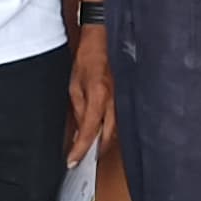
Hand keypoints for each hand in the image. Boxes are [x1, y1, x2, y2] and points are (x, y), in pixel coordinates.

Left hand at [65, 23, 113, 163]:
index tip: (72, 161)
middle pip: (108, 137)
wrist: (105, 39)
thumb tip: (80, 130)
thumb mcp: (75, 84)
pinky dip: (112, 129)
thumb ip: (79, 109)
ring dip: (104, 141)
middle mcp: (114, 101)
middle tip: (82, 159)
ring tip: (91, 147)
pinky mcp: (127, 97)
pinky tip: (104, 132)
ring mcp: (124, 100)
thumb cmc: (89, 56)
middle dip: (95, 151)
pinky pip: (121, 120)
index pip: (89, 131)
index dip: (80, 149)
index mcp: (99, 96)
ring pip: (116, 131)